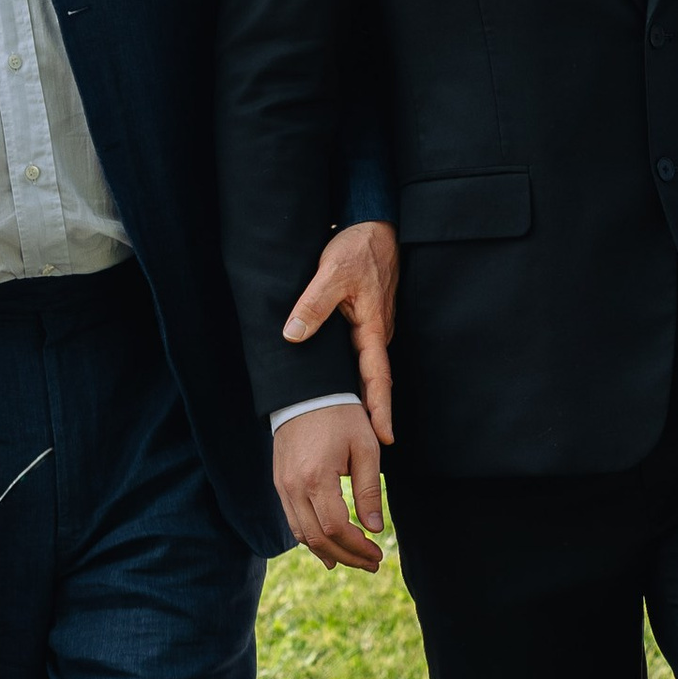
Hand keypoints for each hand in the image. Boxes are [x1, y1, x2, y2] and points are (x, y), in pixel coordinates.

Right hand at [271, 402, 386, 571]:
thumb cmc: (341, 415)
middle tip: (372, 563)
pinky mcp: (280, 483)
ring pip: (302, 535)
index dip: (358, 547)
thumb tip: (373, 529)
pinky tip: (327, 549)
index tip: (378, 554)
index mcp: (317, 479)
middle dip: (347, 556)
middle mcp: (294, 488)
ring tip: (354, 560)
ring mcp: (283, 487)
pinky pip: (293, 521)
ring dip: (329, 553)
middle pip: (317, 539)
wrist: (304, 391)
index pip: (336, 528)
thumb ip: (369, 490)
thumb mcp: (365, 448)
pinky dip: (311, 539)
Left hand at [280, 218, 398, 444]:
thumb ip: (313, 305)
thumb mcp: (331, 272)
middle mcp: (376, 334)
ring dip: (364, 399)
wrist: (373, 228)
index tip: (384, 437)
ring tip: (354, 430)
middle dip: (374, 415)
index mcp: (373, 328)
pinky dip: (354, 379)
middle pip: (375, 382)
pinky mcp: (364, 323)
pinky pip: (360, 357)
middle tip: (370, 450)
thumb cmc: (358, 249)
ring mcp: (371, 330)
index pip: (378, 377)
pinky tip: (342, 391)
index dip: (380, 409)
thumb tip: (293, 336)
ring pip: (366, 371)